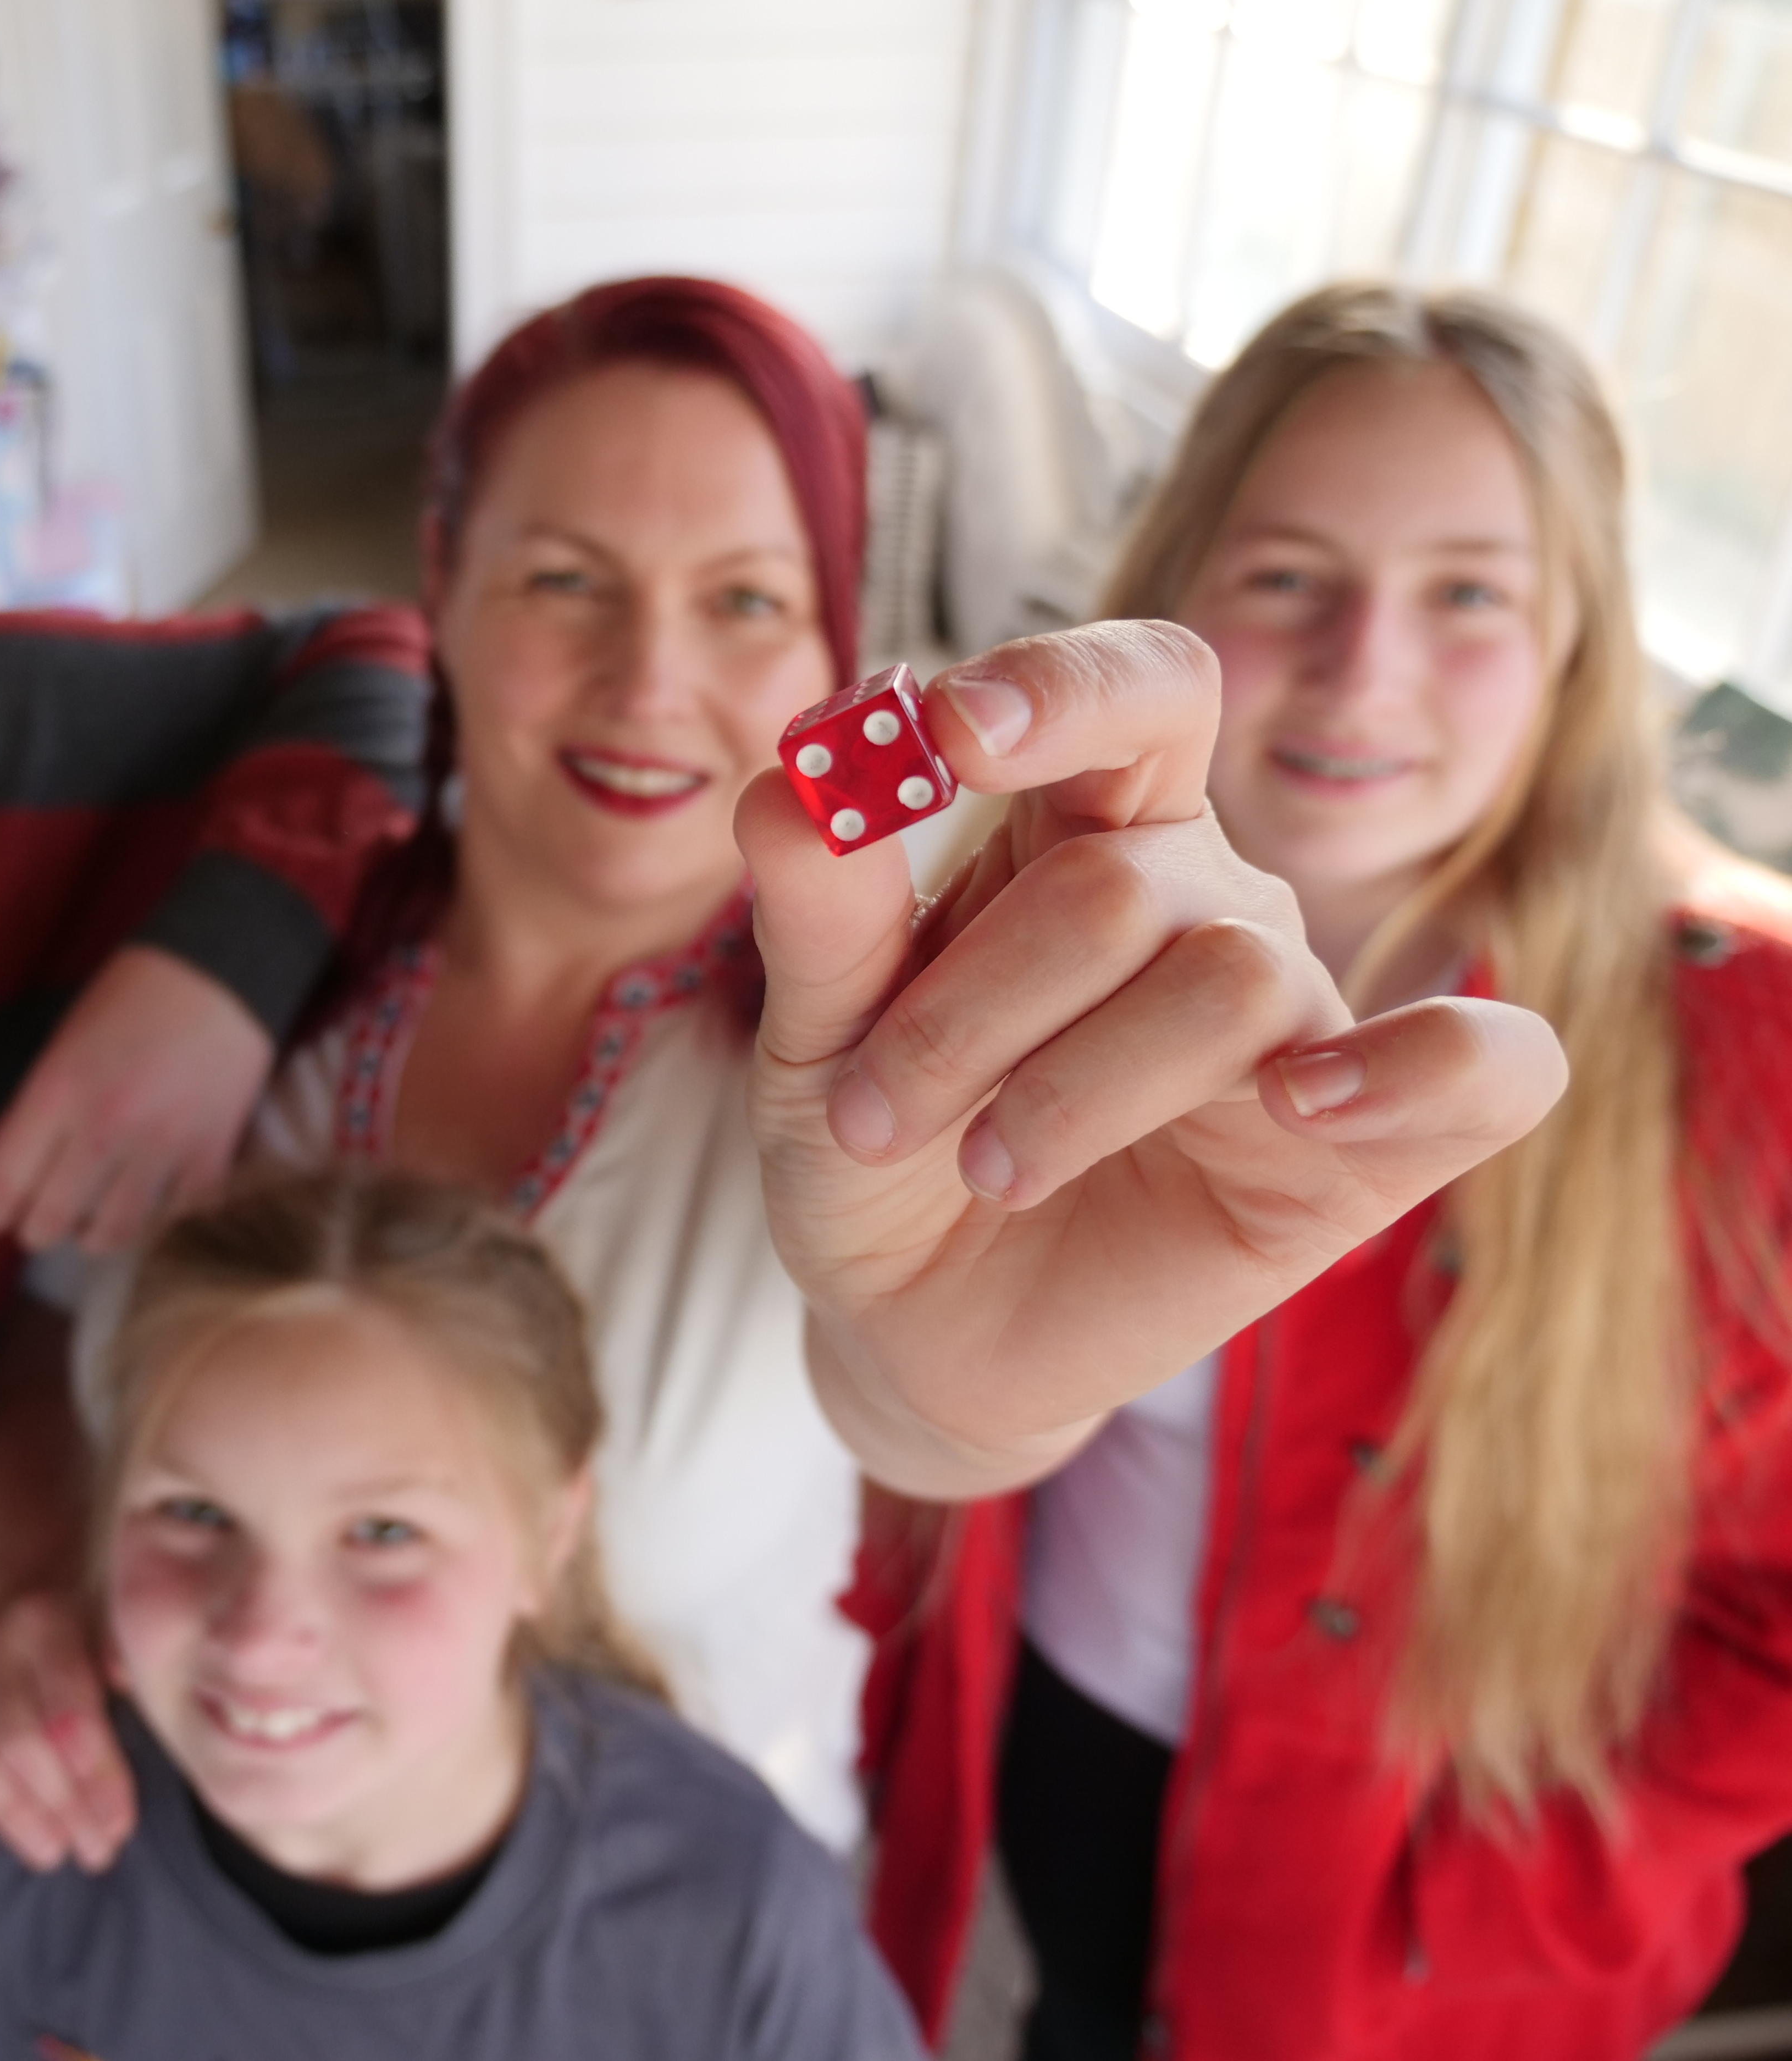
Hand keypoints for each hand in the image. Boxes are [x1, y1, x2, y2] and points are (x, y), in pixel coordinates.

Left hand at [0, 946, 273, 1252]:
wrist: (227, 970)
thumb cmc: (133, 996)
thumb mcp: (60, 1040)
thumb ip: (19, 1114)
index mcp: (58, 1090)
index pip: (3, 1187)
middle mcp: (107, 1127)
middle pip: (50, 1223)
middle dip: (34, 1228)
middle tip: (40, 1213)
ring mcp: (164, 1147)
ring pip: (111, 1234)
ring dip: (91, 1231)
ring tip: (90, 1213)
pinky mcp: (211, 1158)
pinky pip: (170, 1219)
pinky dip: (154, 1216)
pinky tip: (147, 1194)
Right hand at [0, 1591, 135, 1872]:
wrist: (40, 1577)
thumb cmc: (96, 1618)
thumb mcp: (124, 1623)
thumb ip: (131, 1662)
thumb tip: (146, 1702)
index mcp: (46, 1623)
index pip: (68, 1712)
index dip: (96, 1777)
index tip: (120, 1826)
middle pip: (17, 1741)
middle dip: (60, 1807)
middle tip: (94, 1852)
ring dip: (10, 1814)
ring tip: (51, 1852)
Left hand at [736, 623, 1566, 1493]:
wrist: (913, 1325)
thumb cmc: (878, 1155)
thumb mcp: (811, 1040)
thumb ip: (816, 913)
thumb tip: (788, 786)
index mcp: (1085, 827)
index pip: (1142, 687)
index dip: (1061, 686)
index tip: (944, 736)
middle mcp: (1205, 898)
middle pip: (1126, 882)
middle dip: (972, 1006)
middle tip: (874, 1115)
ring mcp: (1291, 1019)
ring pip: (1225, 979)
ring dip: (1066, 1087)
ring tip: (985, 1168)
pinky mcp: (1361, 1151)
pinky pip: (1485, 1069)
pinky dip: (1413, 1070)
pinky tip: (1300, 1104)